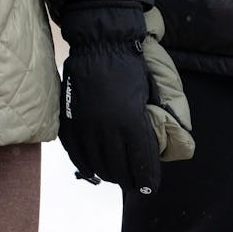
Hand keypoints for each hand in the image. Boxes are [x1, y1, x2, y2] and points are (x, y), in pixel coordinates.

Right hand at [59, 5, 192, 193]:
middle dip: (128, 180)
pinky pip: (76, 151)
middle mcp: (106, 129)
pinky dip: (85, 165)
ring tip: (117, 179)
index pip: (140, 161)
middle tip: (135, 186)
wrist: (101, 44)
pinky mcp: (70, 120)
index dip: (146, 178)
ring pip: (96, 163)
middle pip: (118, 167)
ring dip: (108, 174)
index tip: (149, 187)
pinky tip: (92, 172)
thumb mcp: (150, 95)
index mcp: (130, 122)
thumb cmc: (131, 66)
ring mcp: (86, 126)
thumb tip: (161, 145)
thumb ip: (152, 122)